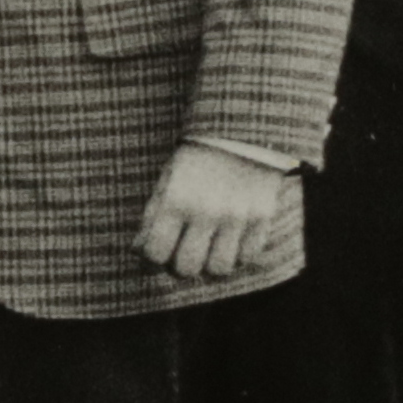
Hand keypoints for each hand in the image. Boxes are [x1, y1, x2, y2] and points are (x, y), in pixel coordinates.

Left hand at [136, 136, 298, 288]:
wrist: (241, 132)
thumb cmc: (195, 160)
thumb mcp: (167, 181)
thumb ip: (152, 217)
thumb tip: (139, 252)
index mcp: (176, 200)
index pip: (156, 253)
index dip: (152, 260)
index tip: (157, 253)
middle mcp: (207, 212)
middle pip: (187, 268)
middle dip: (180, 266)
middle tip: (182, 252)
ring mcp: (237, 217)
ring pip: (219, 269)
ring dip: (209, 265)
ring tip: (208, 250)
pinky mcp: (262, 218)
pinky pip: (246, 258)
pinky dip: (236, 256)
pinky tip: (229, 242)